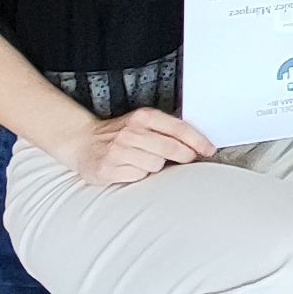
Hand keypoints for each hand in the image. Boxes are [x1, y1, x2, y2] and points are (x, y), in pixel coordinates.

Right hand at [61, 106, 214, 184]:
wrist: (82, 142)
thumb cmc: (120, 134)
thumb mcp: (142, 123)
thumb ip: (166, 130)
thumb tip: (197, 145)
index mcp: (143, 117)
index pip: (178, 128)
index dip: (197, 141)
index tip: (209, 150)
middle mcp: (131, 131)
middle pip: (170, 148)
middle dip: (184, 156)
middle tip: (187, 159)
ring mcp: (118, 150)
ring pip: (155, 165)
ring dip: (154, 166)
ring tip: (142, 160)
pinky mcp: (109, 168)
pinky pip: (138, 176)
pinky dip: (138, 175)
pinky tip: (129, 168)